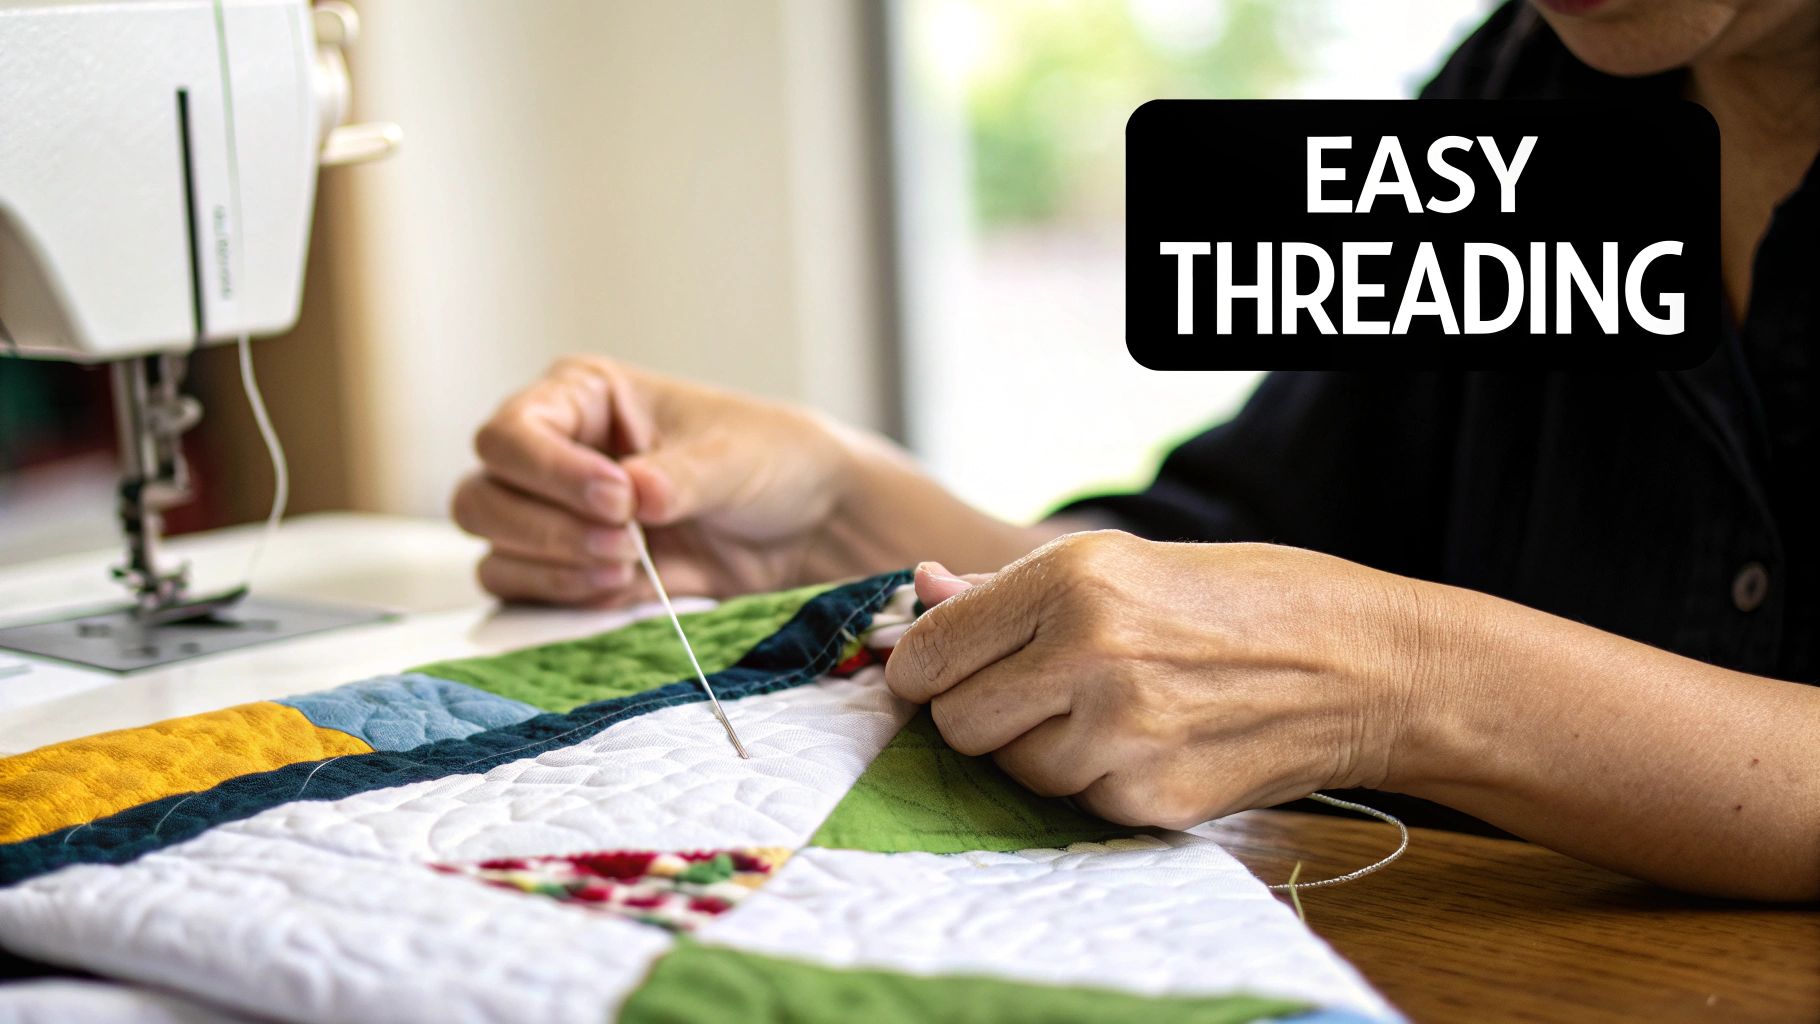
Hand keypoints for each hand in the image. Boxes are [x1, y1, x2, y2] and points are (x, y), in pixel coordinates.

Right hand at [452, 357, 856, 603]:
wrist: (806, 526)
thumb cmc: (767, 461)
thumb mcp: (730, 459)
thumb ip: (677, 477)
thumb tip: (632, 495)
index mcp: (582, 397)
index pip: (512, 433)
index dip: (551, 472)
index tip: (618, 500)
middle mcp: (553, 452)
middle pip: (483, 496)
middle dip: (548, 528)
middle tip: (626, 544)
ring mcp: (554, 514)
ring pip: (495, 546)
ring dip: (553, 566)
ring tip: (629, 567)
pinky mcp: (568, 570)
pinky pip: (523, 591)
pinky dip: (561, 596)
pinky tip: (619, 591)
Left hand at [884, 532, 1430, 828]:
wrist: (1366, 665)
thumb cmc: (1246, 599)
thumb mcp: (1126, 562)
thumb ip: (1009, 589)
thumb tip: (920, 591)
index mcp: (1073, 583)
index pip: (931, 652)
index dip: (922, 668)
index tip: (935, 672)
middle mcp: (1088, 657)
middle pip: (958, 722)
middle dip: (977, 711)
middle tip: (1029, 690)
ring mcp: (1121, 737)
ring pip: (1011, 770)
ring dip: (1035, 750)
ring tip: (1104, 710)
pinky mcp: (1152, 800)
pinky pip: (1075, 802)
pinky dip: (1093, 781)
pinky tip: (1148, 742)